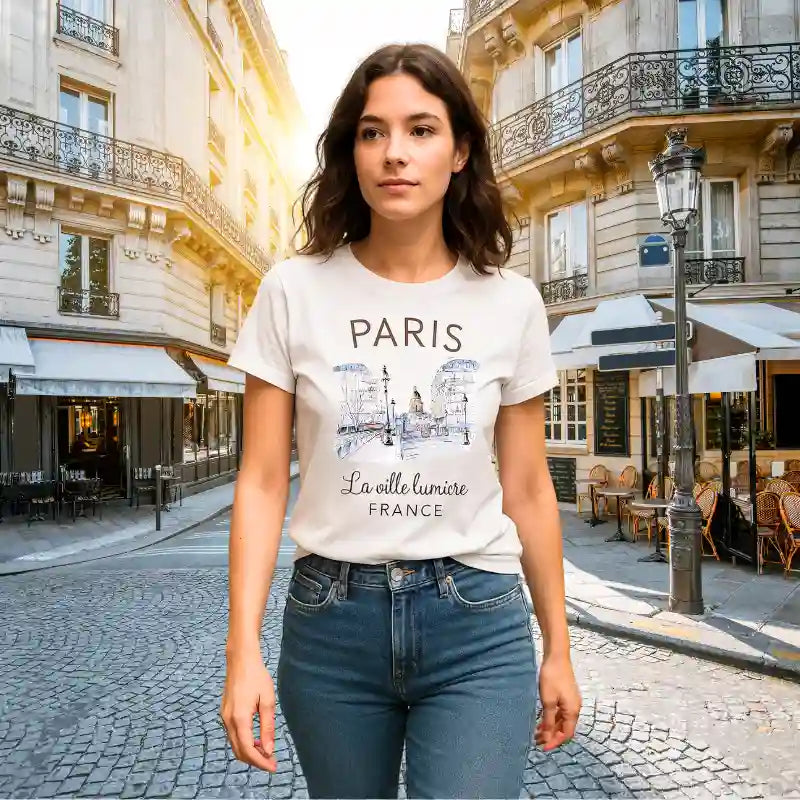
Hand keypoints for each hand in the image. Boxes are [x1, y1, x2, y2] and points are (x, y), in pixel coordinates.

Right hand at [220, 649, 276, 771]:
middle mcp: (228, 720)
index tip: (273, 767)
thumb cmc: (256, 676)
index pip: (248, 750)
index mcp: (240, 718)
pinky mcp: (225, 712)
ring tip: (266, 751)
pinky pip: (233, 735)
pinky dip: (243, 742)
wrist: (241, 660)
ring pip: (235, 744)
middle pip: (239, 751)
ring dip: (249, 751)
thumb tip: (268, 749)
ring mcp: (224, 716)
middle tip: (272, 761)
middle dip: (255, 760)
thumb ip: (267, 727)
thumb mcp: (267, 701)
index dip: (260, 762)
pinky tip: (256, 738)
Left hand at [534, 654, 580, 751]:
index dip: (555, 742)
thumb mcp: (548, 701)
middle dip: (551, 736)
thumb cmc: (552, 677)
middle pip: (565, 728)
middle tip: (536, 741)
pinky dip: (551, 718)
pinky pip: (560, 712)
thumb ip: (549, 720)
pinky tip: (541, 719)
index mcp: (573, 711)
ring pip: (562, 720)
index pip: (566, 734)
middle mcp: (575, 708)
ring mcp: (571, 701)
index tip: (542, 747)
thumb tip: (548, 736)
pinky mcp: (566, 695)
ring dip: (550, 727)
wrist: (557, 656)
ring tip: (536, 732)